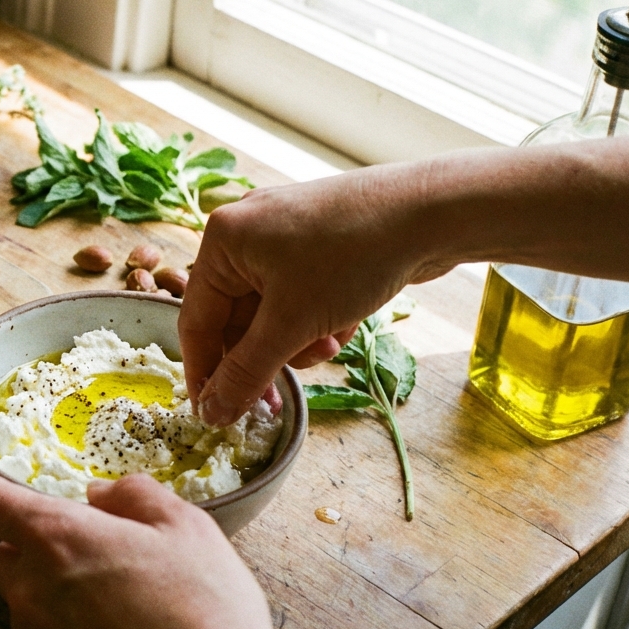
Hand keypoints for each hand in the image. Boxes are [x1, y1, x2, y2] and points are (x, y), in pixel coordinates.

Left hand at [0, 472, 305, 628]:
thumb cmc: (206, 609)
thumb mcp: (185, 527)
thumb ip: (134, 496)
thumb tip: (102, 494)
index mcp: (56, 538)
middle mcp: (32, 590)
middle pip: (4, 557)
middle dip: (36, 549)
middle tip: (92, 553)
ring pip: (27, 605)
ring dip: (55, 596)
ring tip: (117, 603)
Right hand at [180, 169, 449, 425]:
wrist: (432, 212)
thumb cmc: (351, 256)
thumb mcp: (291, 324)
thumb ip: (246, 372)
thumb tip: (211, 413)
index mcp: (223, 240)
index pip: (196, 321)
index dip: (204, 374)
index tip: (213, 416)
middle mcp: (246, 233)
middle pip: (236, 319)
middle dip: (266, 355)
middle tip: (278, 397)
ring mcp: (284, 236)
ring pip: (271, 313)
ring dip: (296, 340)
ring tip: (328, 343)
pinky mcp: (318, 243)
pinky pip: (299, 297)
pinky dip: (317, 319)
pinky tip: (345, 323)